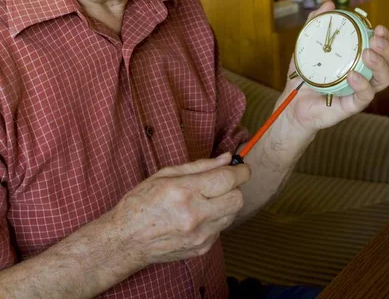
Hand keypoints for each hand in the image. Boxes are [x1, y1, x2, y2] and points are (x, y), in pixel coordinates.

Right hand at [107, 153, 249, 271]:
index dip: (240, 170)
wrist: (127, 240)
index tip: (242, 166)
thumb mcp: (166, 174)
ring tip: (206, 198)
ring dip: (226, 202)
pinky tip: (199, 214)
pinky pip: (221, 228)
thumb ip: (200, 166)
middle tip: (222, 181)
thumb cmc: (141, 203)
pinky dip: (216, 218)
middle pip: (237, 198)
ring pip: (232, 214)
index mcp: (185, 192)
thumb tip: (225, 159)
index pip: (227, 179)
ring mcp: (200, 236)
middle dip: (234, 186)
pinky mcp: (201, 249)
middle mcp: (195, 216)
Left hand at [282, 1, 388, 133]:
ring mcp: (360, 90)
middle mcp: (365, 74)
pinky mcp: (352, 105)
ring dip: (380, 64)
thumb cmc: (305, 73)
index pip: (380, 48)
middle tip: (375, 39)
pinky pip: (365, 96)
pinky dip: (362, 84)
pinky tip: (353, 75)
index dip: (384, 37)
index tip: (377, 27)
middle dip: (387, 49)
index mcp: (358, 59)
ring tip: (367, 54)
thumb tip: (329, 4)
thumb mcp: (306, 45)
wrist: (292, 101)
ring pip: (384, 79)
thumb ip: (316, 23)